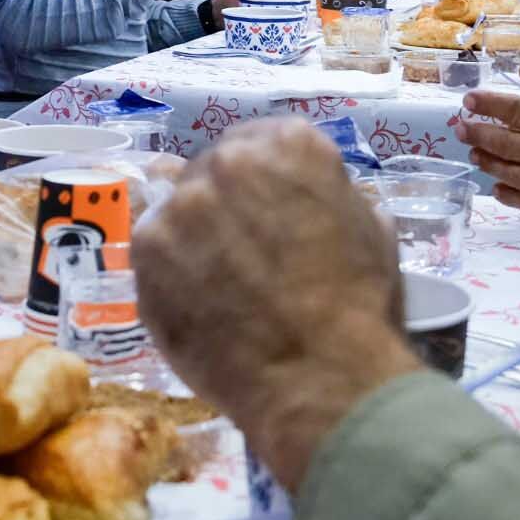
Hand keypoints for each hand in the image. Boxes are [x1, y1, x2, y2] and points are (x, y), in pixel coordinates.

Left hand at [134, 120, 418, 491]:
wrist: (319, 378)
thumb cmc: (359, 307)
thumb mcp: (372, 232)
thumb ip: (336, 198)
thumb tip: (321, 200)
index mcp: (289, 144)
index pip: (264, 141)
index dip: (266, 180)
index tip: (268, 208)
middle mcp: (229, 161)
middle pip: (216, 169)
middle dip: (227, 202)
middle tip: (242, 249)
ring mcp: (181, 204)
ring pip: (181, 209)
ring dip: (196, 236)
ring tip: (220, 283)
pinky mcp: (146, 251)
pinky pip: (155, 251)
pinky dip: (171, 272)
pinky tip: (197, 303)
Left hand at [458, 25, 519, 207]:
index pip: (515, 110)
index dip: (490, 104)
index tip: (468, 99)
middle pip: (506, 142)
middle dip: (481, 134)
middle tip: (460, 129)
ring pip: (513, 172)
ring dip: (490, 163)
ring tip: (474, 157)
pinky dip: (510, 195)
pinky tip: (498, 192)